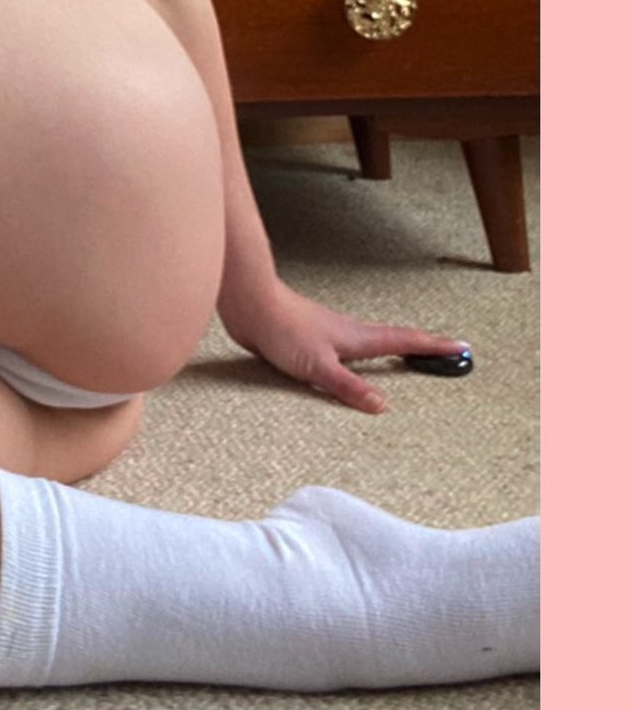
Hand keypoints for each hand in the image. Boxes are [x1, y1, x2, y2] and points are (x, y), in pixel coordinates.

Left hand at [220, 277, 470, 414]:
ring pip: (368, 339)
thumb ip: (349, 386)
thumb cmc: (283, 328)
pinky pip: (344, 347)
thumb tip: (382, 405)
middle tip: (443, 348)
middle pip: (392, 337)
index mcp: (357, 337)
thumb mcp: (319, 366)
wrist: (250, 304)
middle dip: (419, 344)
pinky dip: (360, 352)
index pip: (403, 341)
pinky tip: (349, 358)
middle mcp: (347, 332)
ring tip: (404, 352)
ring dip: (391, 344)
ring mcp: (328, 334)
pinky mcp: (309, 339)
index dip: (432, 345)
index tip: (460, 347)